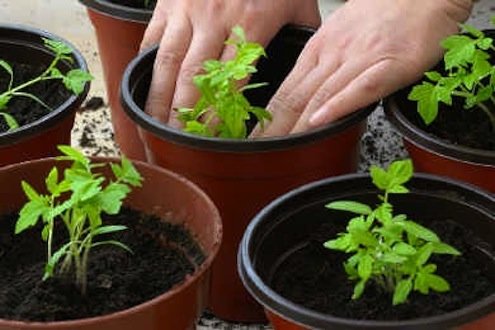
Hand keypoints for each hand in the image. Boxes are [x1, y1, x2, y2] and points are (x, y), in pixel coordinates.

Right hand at [140, 0, 320, 126]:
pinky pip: (152, 37)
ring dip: (159, 96)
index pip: (234, 80)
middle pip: (193, 77)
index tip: (216, 136)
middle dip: (183, 113)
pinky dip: (147, 64)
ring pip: (167, 62)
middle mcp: (216, 20)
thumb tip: (312, 67)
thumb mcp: (299, 3)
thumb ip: (305, 35)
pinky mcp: (169, 2)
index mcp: (251, 24)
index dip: (222, 112)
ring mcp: (188, 11)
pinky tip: (144, 85)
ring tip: (155, 122)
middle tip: (178, 139)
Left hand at [253, 0, 473, 136]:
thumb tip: (305, 88)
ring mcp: (359, 60)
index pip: (285, 90)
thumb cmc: (384, 12)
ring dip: (297, 126)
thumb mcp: (340, 33)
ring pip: (320, 96)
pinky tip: (321, 122)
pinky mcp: (389, 65)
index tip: (253, 139)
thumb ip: (322, 62)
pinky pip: (360, 88)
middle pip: (295, 97)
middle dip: (274, 129)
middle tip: (258, 152)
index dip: (267, 118)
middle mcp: (332, 55)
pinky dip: (338, 106)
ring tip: (280, 149)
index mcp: (318, 49)